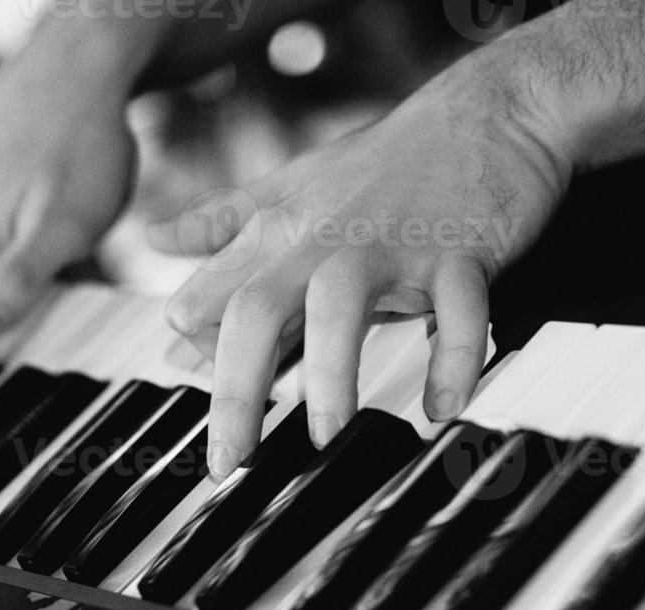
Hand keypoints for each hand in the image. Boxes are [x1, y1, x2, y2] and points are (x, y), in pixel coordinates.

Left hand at [153, 52, 573, 478]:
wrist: (489, 113)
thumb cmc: (383, 164)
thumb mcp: (290, 185)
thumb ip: (223, 222)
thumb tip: (154, 239)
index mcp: (281, 232)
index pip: (216, 300)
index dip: (197, 362)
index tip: (196, 423)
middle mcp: (324, 240)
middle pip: (257, 311)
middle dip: (236, 391)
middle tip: (230, 461)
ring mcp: (392, 246)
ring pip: (342, 307)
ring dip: (331, 375)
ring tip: (326, 436)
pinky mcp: (461, 253)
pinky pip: (457, 313)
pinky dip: (452, 362)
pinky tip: (442, 410)